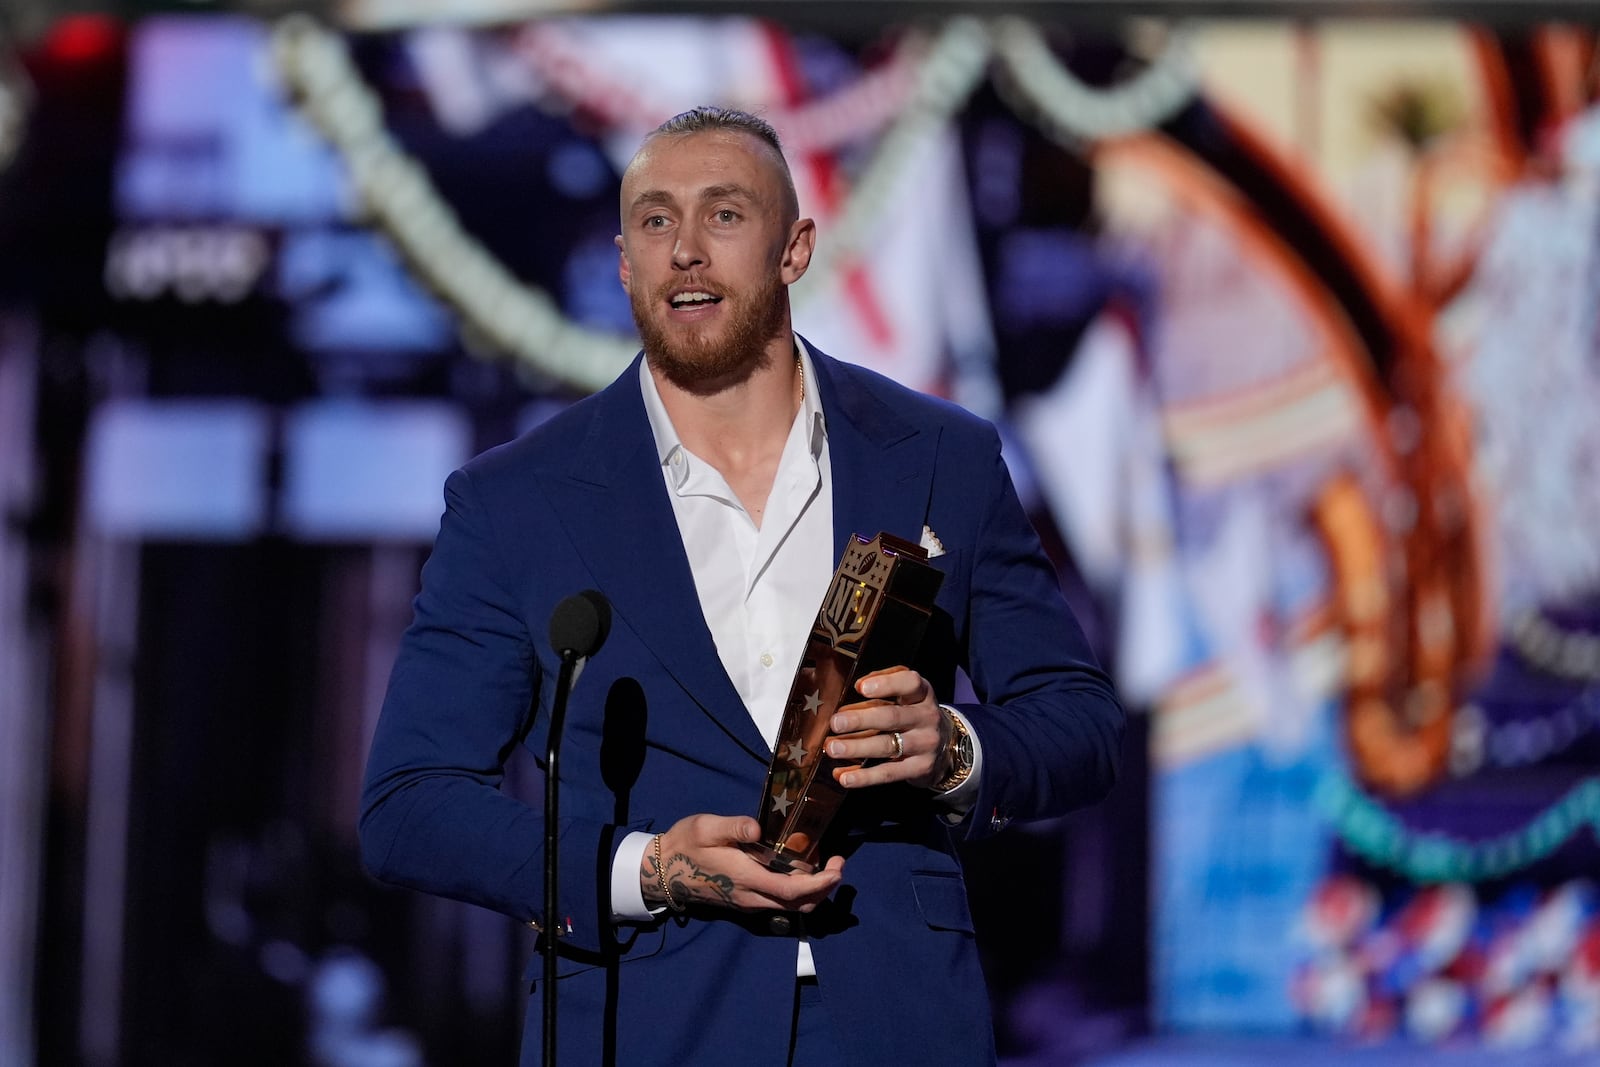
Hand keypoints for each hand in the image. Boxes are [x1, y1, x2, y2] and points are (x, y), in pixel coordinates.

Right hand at [642, 813, 844, 912]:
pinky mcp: (746, 901)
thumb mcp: (707, 827)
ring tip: (826, 866)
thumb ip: (734, 827)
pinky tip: (801, 870)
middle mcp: (752, 898)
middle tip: (838, 863)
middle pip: (799, 904)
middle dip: (825, 888)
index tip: (838, 869)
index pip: (792, 891)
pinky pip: (780, 903)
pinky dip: (799, 892)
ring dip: (814, 891)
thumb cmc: (686, 844)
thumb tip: (758, 827)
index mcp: (746, 879)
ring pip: (792, 906)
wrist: (663, 870)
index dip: (820, 884)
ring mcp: (749, 903)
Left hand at [826, 667, 951, 790]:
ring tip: (833, 748)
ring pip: (887, 746)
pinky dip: (864, 776)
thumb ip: (884, 685)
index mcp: (923, 693)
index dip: (886, 684)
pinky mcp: (920, 768)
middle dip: (860, 720)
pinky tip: (844, 777)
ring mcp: (925, 744)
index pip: (910, 683)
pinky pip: (889, 773)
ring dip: (856, 748)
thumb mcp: (907, 694)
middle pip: (892, 717)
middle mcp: (927, 717)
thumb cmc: (914, 714)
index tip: (860, 687)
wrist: (946, 746)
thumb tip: (858, 685)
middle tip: (835, 723)